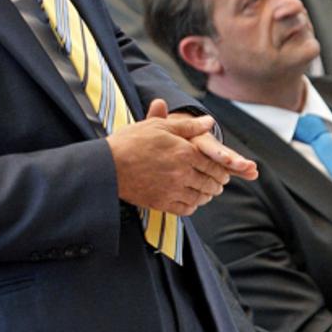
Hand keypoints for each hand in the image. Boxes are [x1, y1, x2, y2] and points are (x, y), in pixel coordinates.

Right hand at [107, 100, 254, 214]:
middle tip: (219, 183)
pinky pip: (185, 209)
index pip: (214, 164)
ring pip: (200, 197)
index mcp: (184, 152)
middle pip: (210, 183)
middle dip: (217, 183)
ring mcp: (172, 190)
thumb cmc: (130, 142)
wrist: (107, 165)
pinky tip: (191, 201)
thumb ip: (187, 126)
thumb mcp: (159, 126)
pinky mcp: (161, 203)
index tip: (224, 171)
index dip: (222, 169)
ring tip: (207, 192)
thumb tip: (209, 122)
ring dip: (207, 195)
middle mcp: (182, 173)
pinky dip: (192, 206)